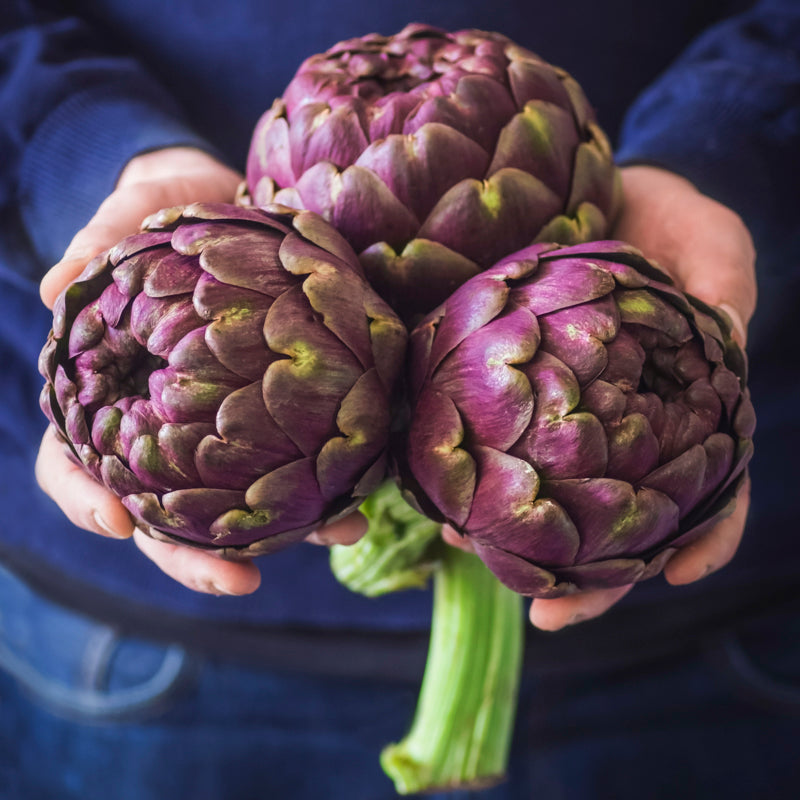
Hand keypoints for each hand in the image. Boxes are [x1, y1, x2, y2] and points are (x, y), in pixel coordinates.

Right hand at [36, 146, 367, 595]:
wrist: (232, 198)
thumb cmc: (166, 209)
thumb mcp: (128, 211)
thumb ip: (94, 244)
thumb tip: (53, 284)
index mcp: (110, 395)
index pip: (76, 459)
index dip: (85, 497)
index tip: (117, 522)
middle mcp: (167, 428)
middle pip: (165, 512)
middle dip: (194, 555)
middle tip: (236, 581)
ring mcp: (227, 427)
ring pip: (242, 504)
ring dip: (287, 534)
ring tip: (334, 539)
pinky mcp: (284, 412)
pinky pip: (305, 458)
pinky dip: (332, 484)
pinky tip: (363, 499)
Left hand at [450, 165, 756, 630]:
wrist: (607, 189)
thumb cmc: (675, 223)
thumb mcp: (713, 248)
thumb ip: (723, 294)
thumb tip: (727, 340)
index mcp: (681, 411)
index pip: (707, 487)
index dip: (705, 534)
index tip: (682, 576)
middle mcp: (620, 426)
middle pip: (615, 519)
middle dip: (590, 577)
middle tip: (552, 619)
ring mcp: (565, 411)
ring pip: (546, 493)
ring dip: (517, 541)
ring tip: (477, 565)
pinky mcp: (510, 384)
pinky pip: (489, 433)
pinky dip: (471, 468)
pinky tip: (442, 495)